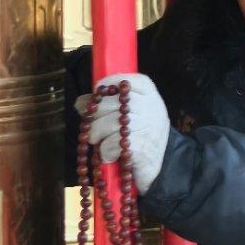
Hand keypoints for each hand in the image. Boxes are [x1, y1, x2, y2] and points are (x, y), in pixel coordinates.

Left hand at [87, 74, 171, 194]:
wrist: (163, 164)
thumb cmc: (142, 135)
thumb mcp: (132, 114)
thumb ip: (108, 104)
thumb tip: (81, 103)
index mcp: (149, 94)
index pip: (124, 80)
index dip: (106, 85)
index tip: (98, 94)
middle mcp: (149, 106)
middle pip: (107, 103)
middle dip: (94, 118)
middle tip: (97, 129)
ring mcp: (145, 125)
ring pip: (104, 124)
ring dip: (97, 137)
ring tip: (102, 143)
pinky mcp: (139, 146)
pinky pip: (109, 144)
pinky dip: (105, 153)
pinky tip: (112, 155)